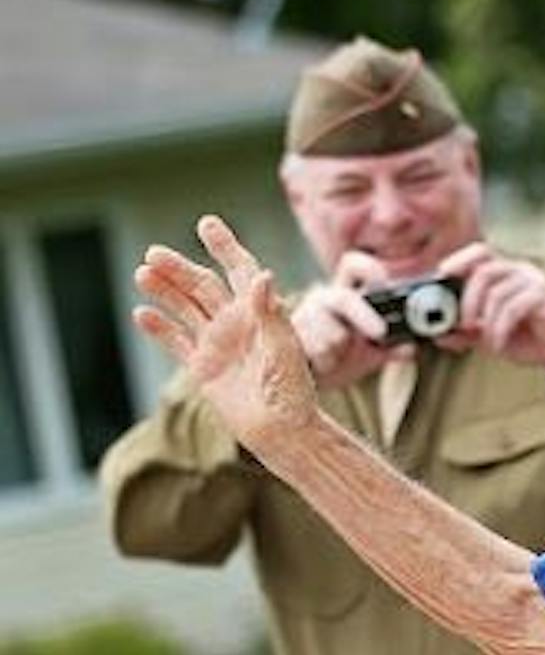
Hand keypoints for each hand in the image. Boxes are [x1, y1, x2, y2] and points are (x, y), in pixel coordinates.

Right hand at [133, 216, 319, 449]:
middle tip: (153, 253)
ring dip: (164, 291)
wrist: (282, 430)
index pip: (240, 271)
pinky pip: (176, 340)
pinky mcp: (202, 366)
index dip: (225, 247)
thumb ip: (270, 313)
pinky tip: (141, 312)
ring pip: (185, 308)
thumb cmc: (292, 391)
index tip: (207, 224)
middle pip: (203, 286)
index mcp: (261, 313)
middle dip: (179, 269)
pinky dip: (159, 327)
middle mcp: (237, 323)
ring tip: (142, 274)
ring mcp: (218, 342)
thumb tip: (261, 275)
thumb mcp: (284, 349)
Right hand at [289, 250, 391, 389]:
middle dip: (364, 317)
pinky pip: (317, 351)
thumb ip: (391, 350)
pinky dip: (325, 363)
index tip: (384, 281)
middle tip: (380, 333)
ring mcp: (304, 316)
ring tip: (332, 358)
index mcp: (345, 297)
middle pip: (343, 298)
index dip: (369, 267)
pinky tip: (319, 364)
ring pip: (333, 334)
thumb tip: (411, 348)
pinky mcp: (286, 335)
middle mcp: (323, 300)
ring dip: (338, 353)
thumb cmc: (336, 361)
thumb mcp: (368, 355)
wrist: (301, 380)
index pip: (353, 266)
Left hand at [435, 243, 544, 371]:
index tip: (441, 276)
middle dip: (467, 300)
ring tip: (488, 342)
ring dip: (486, 321)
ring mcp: (535, 282)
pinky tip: (499, 344)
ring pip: (497, 292)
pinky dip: (500, 329)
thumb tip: (439, 335)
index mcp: (506, 273)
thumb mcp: (491, 336)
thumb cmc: (532, 338)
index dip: (458, 259)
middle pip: (484, 271)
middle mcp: (521, 271)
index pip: (480, 252)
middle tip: (463, 325)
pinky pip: (513, 307)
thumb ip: (467, 333)